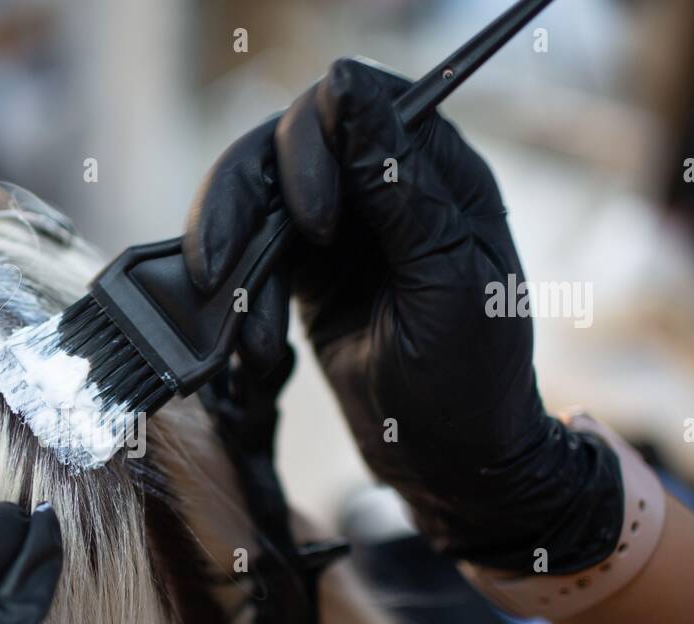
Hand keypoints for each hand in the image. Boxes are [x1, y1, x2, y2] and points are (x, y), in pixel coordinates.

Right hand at [184, 58, 622, 571]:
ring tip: (249, 335)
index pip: (353, 103)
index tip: (311, 223)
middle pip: (283, 145)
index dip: (311, 145)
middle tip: (224, 272)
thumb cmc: (468, 381)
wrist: (448, 465)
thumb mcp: (442, 280)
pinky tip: (258, 350)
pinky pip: (250, 257)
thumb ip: (397, 185)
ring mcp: (340, 231)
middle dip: (244, 206)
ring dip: (233, 262)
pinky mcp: (307, 273)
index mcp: (437, 173)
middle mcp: (383, 188)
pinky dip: (240, 300)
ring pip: (254, 200)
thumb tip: (347, 88)